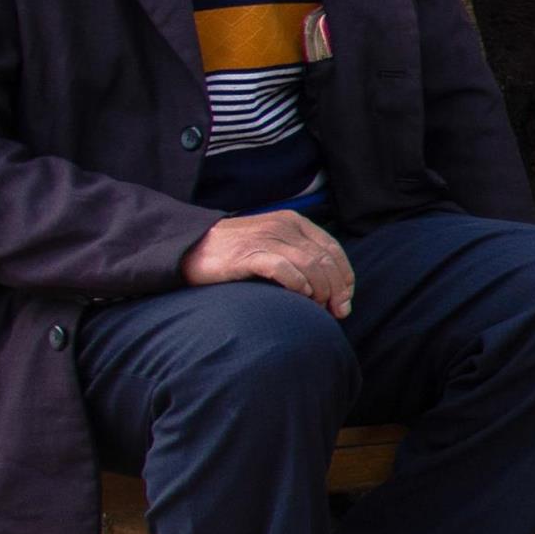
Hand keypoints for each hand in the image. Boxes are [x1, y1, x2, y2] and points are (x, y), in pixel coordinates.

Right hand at [183, 209, 354, 318]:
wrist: (189, 247)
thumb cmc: (234, 253)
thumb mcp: (272, 244)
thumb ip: (299, 257)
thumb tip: (331, 288)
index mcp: (293, 222)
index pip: (333, 250)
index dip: (345, 277)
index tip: (345, 300)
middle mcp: (283, 226)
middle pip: (325, 260)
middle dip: (337, 289)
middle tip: (337, 311)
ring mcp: (266, 238)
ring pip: (311, 265)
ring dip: (320, 290)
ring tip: (317, 308)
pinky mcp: (249, 254)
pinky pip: (284, 269)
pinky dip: (298, 284)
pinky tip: (299, 296)